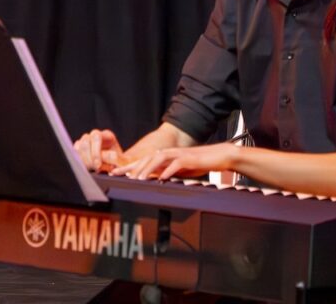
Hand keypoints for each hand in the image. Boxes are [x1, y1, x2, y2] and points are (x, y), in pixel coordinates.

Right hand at [73, 129, 126, 171]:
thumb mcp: (122, 162)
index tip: (98, 165)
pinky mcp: (79, 150)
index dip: (95, 151)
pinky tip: (88, 169)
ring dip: (84, 161)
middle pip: (85, 141)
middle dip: (89, 158)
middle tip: (95, 169)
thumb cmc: (121, 165)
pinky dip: (79, 162)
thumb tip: (105, 156)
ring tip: (94, 170)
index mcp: (107, 135)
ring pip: (78, 148)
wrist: (116, 168)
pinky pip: (74, 154)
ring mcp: (86, 142)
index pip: (96, 137)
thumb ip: (116, 159)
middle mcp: (95, 136)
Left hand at [112, 143, 238, 180]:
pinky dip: (169, 170)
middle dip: (132, 167)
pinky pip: (177, 163)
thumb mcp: (179, 171)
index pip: (143, 161)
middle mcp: (169, 153)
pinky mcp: (190, 158)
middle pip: (147, 158)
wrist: (220, 156)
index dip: (129, 167)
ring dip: (147, 168)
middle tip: (119, 175)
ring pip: (159, 159)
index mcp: (166, 157)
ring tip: (138, 178)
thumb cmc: (200, 164)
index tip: (115, 173)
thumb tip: (154, 181)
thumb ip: (166, 174)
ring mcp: (179, 154)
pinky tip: (162, 177)